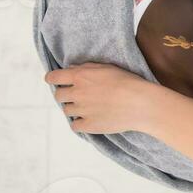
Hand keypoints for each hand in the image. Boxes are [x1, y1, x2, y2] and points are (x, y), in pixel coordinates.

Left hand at [47, 62, 163, 135]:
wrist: (139, 103)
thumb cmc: (127, 81)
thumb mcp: (107, 67)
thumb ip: (86, 68)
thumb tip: (72, 70)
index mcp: (80, 76)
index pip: (53, 77)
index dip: (52, 79)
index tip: (56, 81)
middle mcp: (77, 93)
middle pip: (58, 95)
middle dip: (64, 94)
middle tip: (76, 95)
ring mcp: (81, 110)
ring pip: (66, 111)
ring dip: (74, 108)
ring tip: (89, 107)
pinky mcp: (88, 125)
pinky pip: (74, 125)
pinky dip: (80, 123)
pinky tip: (90, 118)